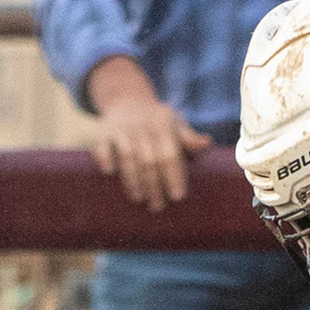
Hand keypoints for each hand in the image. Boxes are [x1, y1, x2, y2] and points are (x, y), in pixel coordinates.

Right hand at [84, 69, 209, 209]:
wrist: (127, 102)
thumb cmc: (158, 122)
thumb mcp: (177, 125)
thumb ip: (190, 139)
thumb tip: (207, 144)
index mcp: (162, 124)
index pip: (170, 154)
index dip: (174, 176)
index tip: (178, 197)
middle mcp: (141, 125)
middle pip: (149, 160)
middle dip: (153, 185)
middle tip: (157, 207)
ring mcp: (121, 129)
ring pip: (127, 156)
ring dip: (132, 179)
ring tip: (139, 199)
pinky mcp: (103, 133)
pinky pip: (102, 147)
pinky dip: (105, 158)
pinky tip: (110, 173)